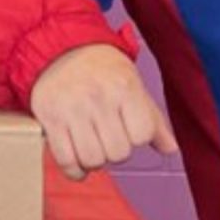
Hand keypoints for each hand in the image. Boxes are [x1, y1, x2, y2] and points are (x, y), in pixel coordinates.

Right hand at [29, 43, 176, 181]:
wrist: (59, 49)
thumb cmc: (101, 70)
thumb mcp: (133, 84)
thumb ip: (152, 118)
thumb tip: (170, 149)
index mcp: (124, 86)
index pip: (142, 135)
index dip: (137, 137)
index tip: (127, 128)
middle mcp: (98, 97)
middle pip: (118, 153)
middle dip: (116, 151)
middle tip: (107, 137)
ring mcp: (71, 108)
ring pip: (93, 160)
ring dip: (95, 161)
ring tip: (92, 147)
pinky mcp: (49, 118)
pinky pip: (66, 160)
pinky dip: (74, 170)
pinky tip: (77, 163)